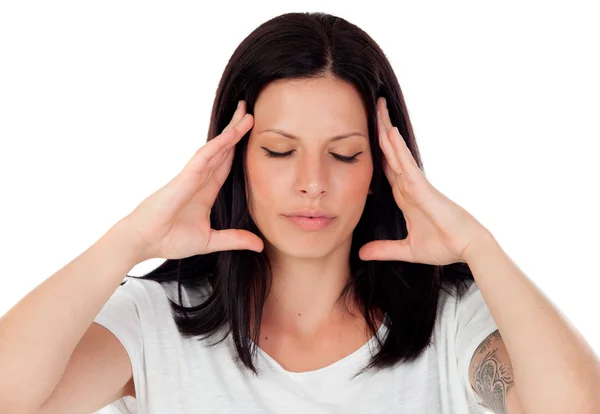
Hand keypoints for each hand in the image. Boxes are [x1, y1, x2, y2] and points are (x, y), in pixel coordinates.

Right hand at [123, 100, 263, 260]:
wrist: (144, 241)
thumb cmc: (170, 239)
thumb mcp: (211, 241)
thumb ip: (235, 239)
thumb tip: (259, 245)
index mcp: (207, 191)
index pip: (227, 165)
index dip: (239, 149)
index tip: (253, 136)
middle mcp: (201, 179)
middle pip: (223, 150)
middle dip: (237, 131)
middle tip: (251, 112)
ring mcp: (193, 175)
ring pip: (217, 147)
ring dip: (232, 130)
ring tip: (246, 113)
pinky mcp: (186, 177)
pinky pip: (205, 156)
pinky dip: (220, 144)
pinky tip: (233, 133)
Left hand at [358, 97, 489, 264]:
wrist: (467, 248)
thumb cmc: (443, 245)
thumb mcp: (406, 249)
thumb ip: (384, 249)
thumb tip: (360, 253)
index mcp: (404, 196)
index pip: (384, 168)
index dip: (373, 152)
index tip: (360, 136)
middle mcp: (408, 185)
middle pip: (388, 153)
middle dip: (378, 131)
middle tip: (368, 107)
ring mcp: (416, 184)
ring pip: (396, 153)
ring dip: (386, 131)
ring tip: (377, 108)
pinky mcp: (424, 188)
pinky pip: (407, 165)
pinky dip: (398, 149)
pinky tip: (389, 133)